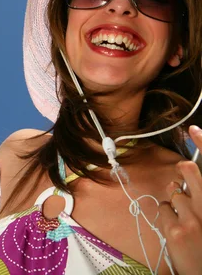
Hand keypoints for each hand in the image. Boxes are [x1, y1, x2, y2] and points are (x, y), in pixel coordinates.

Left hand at [158, 125, 201, 274]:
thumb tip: (184, 179)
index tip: (194, 129)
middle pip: (191, 172)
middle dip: (185, 170)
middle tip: (183, 172)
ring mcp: (193, 219)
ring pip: (174, 194)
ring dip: (176, 204)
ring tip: (187, 221)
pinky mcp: (176, 230)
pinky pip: (164, 209)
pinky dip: (167, 216)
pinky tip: (176, 229)